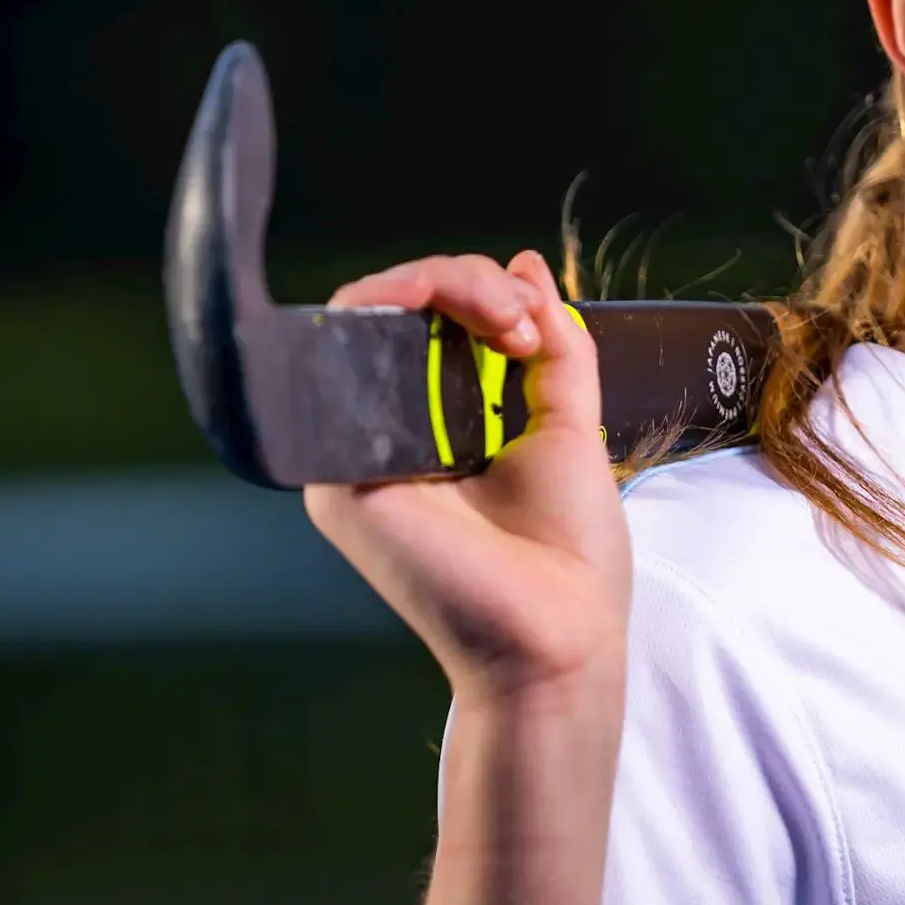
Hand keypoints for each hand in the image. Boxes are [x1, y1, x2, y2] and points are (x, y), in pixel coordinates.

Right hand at [302, 250, 629, 704]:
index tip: (538, 326)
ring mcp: (356, 454)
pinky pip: (334, 362)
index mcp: (438, 426)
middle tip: (523, 320)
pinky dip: (386, 312)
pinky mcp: (338, 475)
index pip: (432, 323)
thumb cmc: (569, 557)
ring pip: (364, 318)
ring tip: (505, 321)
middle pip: (396, 310)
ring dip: (439, 288)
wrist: (560, 639)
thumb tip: (527, 265)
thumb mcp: (569, 428)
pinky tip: (442, 313)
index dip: (481, 295)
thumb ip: (555, 348)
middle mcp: (386, 435)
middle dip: (465, 283)